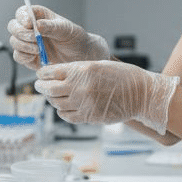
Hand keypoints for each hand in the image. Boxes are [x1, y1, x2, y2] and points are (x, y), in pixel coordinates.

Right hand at [6, 4, 110, 69]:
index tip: (29, 23)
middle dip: (21, 33)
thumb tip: (37, 24)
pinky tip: (36, 56)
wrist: (80, 55)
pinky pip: (18, 56)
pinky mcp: (28, 57)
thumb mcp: (66, 29)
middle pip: (13, 26)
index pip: (22, 12)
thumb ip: (51, 27)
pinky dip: (24, 56)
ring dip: (23, 45)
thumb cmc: (74, 37)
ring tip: (39, 49)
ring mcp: (28, 43)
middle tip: (34, 38)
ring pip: (14, 42)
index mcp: (38, 16)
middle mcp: (30, 29)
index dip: (22, 16)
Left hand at [35, 61, 178, 134]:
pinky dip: (62, 111)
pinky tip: (64, 107)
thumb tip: (58, 74)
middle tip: (40, 85)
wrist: (141, 94)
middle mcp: (79, 87)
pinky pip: (67, 116)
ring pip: (56, 103)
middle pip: (49, 89)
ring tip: (53, 96)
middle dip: (42, 87)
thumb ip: (77, 69)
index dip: (43, 73)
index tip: (41, 74)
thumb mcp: (98, 64)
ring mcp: (83, 104)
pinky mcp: (88, 117)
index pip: (50, 72)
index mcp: (81, 70)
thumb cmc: (122, 76)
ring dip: (52, 99)